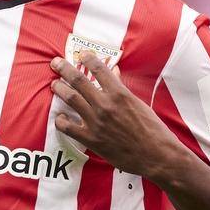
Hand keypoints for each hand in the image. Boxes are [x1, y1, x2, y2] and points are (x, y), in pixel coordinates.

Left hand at [50, 51, 183, 178]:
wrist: (155, 155)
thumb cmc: (152, 129)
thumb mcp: (139, 104)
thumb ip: (122, 88)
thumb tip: (113, 72)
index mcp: (119, 93)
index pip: (99, 68)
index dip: (88, 58)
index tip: (82, 54)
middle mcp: (105, 105)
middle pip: (78, 80)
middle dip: (64, 68)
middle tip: (56, 63)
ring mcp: (96, 122)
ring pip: (71, 99)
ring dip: (59, 89)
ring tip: (55, 84)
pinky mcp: (91, 139)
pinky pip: (67, 127)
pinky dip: (61, 120)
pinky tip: (60, 117)